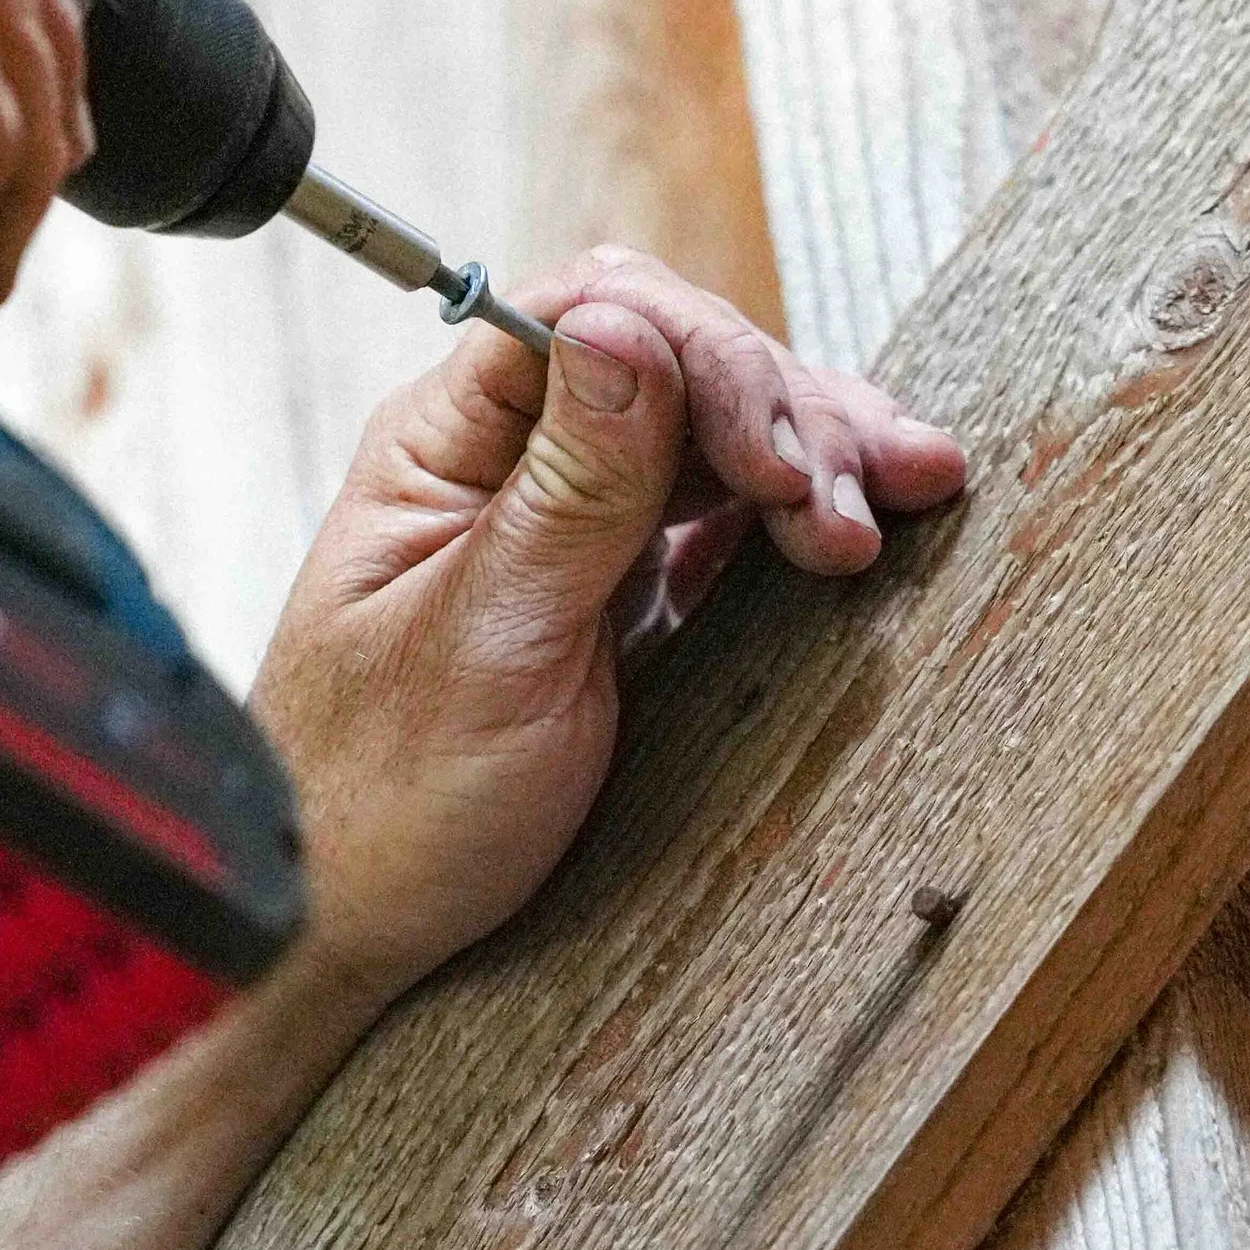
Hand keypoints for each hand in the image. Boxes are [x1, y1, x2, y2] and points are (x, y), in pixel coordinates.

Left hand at [250, 246, 966, 1015]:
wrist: (351, 933)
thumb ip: (570, 489)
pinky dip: (801, 512)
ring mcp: (569, 521)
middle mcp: (509, 461)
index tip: (774, 460)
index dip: (704, 358)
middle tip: (847, 511)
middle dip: (781, 411)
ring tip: (898, 502)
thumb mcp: (487, 644)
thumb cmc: (380, 803)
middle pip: (674, 361)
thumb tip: (625, 326)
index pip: (592, 316)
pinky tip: (862, 523)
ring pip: (714, 432)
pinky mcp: (619, 589)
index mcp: (444, 445)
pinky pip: (722, 514)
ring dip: (814, 454)